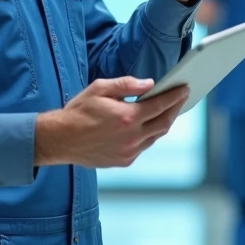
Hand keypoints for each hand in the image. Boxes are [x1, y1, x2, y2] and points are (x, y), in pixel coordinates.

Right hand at [34, 76, 190, 168]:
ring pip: (155, 137)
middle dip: (175, 109)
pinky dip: (148, 135)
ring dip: (163, 123)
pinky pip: (143, 147)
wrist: (60, 140)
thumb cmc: (78, 112)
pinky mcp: (123, 161)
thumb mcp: (100, 89)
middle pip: (164, 123)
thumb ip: (126, 85)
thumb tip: (148, 83)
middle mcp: (132, 137)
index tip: (184, 88)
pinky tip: (147, 126)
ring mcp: (129, 151)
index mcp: (127, 117)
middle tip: (180, 98)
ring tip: (166, 111)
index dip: (175, 96)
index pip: (160, 104)